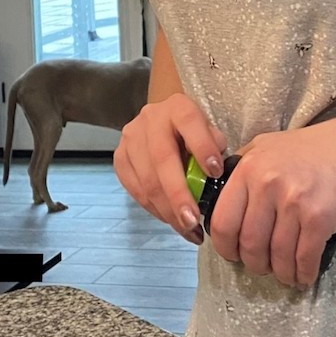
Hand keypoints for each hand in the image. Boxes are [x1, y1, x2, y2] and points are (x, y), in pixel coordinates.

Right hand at [114, 92, 227, 242]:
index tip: (216, 173)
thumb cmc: (193, 133)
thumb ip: (215, 146)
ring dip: (167, 210)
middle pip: (162, 158)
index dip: (202, 148)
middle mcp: (151, 118)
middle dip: (178, 194)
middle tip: (193, 221)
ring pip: (146, 179)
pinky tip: (170, 220)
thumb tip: (214, 172)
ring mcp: (131, 138)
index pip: (190, 123)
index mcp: (179, 107)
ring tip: (187, 230)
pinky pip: (135, 189)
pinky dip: (154, 209)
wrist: (164, 123)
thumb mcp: (210, 131)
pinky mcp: (120, 157)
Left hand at [208, 107, 335, 287]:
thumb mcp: (267, 146)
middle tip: (263, 266)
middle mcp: (267, 184)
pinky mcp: (319, 217)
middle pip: (248, 245)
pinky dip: (303, 274)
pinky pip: (303, 259)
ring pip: (276, 256)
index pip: (222, 222)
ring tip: (286, 273)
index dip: (225, 247)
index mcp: (249, 168)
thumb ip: (241, 169)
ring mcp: (293, 201)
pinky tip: (304, 275)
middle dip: (255, 264)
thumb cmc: (314, 147)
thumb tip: (215, 201)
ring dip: (281, 273)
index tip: (234, 255)